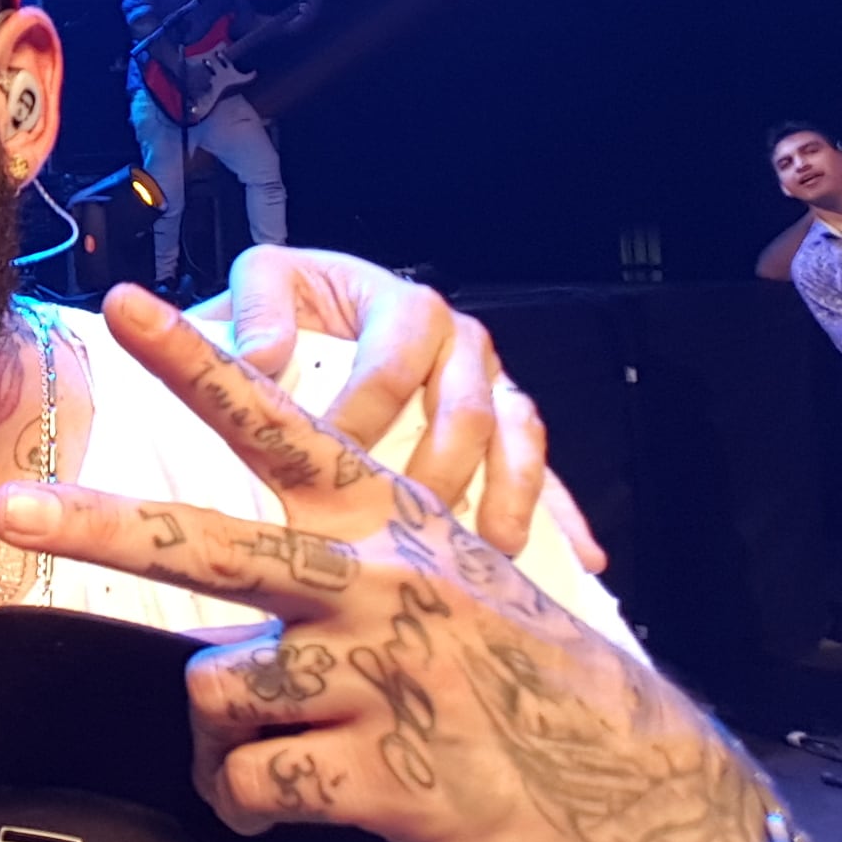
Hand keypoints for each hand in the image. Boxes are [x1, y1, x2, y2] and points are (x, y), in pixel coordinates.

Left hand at [0, 286, 764, 841]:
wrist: (644, 783)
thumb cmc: (515, 670)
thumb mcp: (447, 570)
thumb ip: (341, 551)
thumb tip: (232, 573)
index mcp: (384, 515)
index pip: (274, 422)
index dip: (194, 364)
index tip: (121, 305)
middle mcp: (373, 579)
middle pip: (204, 546)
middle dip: (97, 524)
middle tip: (6, 508)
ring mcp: (377, 674)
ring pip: (213, 690)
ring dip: (224, 737)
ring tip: (279, 749)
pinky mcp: (382, 771)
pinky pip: (252, 781)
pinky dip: (251, 801)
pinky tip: (296, 801)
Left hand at [200, 245, 606, 570]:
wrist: (311, 323)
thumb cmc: (291, 310)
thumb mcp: (265, 282)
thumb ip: (259, 307)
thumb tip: (260, 354)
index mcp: (404, 306)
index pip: (393, 367)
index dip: (362, 420)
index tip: (327, 471)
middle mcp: (459, 341)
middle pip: (464, 410)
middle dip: (434, 472)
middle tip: (403, 533)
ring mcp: (492, 383)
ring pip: (515, 437)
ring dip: (506, 496)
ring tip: (490, 553)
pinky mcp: (508, 425)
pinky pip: (543, 466)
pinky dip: (561, 513)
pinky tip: (581, 559)